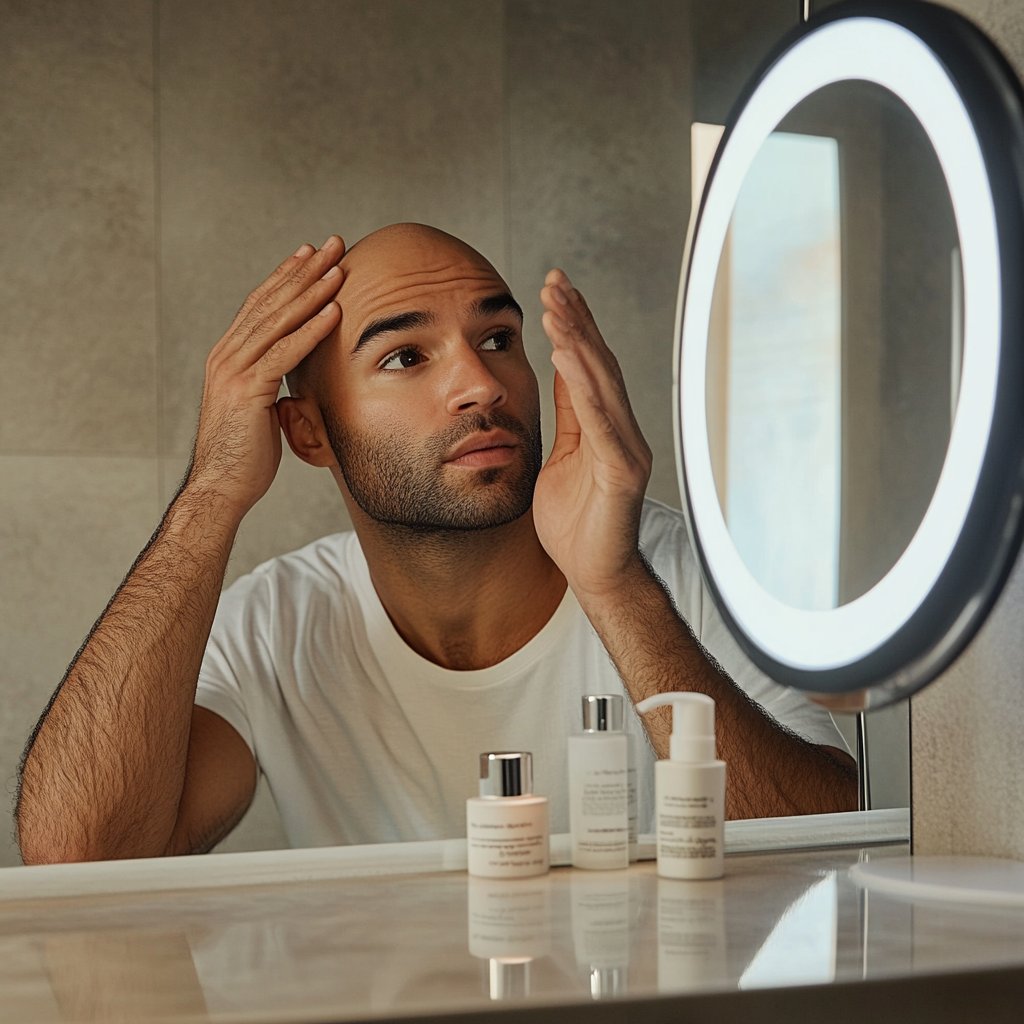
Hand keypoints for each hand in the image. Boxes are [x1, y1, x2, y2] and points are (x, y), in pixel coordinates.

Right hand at [185, 237, 344, 519]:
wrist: (220, 488)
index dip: (287, 277)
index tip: (312, 255)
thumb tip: (291, 384)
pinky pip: (285, 353)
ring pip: (278, 321)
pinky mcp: (248, 390)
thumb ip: (271, 387)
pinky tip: (334, 311)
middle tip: (332, 244)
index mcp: (229, 357)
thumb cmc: (244, 456)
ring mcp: (235, 371)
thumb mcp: (260, 411)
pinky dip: (311, 330)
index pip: (261, 306)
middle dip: (304, 270)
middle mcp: (227, 355)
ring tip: (339, 267)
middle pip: (271, 302)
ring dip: (311, 292)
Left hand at [533, 269, 651, 598]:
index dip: (575, 326)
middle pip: (600, 364)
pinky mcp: (622, 471)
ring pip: (602, 383)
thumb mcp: (562, 458)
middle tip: (555, 280)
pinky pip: (600, 419)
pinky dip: (583, 383)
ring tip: (556, 305)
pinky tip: (565, 353)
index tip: (556, 290)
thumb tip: (562, 372)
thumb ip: (569, 417)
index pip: (590, 367)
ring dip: (578, 340)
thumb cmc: (576, 525)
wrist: (595, 575)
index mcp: (607, 428)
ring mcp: (627, 449)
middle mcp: (623, 431)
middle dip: (577, 320)